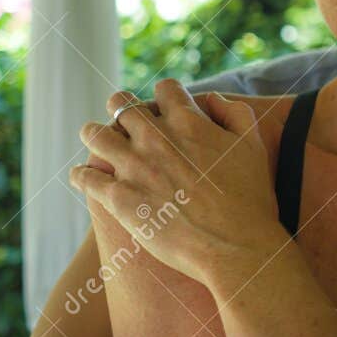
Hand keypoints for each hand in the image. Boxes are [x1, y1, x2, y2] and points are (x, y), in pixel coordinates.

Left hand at [68, 78, 281, 286]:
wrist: (235, 248)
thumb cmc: (250, 200)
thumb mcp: (254, 146)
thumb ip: (235, 113)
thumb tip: (210, 100)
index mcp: (189, 122)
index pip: (165, 88)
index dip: (166, 95)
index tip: (164, 107)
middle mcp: (156, 138)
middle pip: (121, 104)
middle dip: (121, 107)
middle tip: (123, 119)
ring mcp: (133, 167)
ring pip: (94, 134)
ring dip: (93, 134)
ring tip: (95, 139)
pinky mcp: (119, 199)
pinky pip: (85, 178)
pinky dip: (82, 175)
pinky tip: (84, 177)